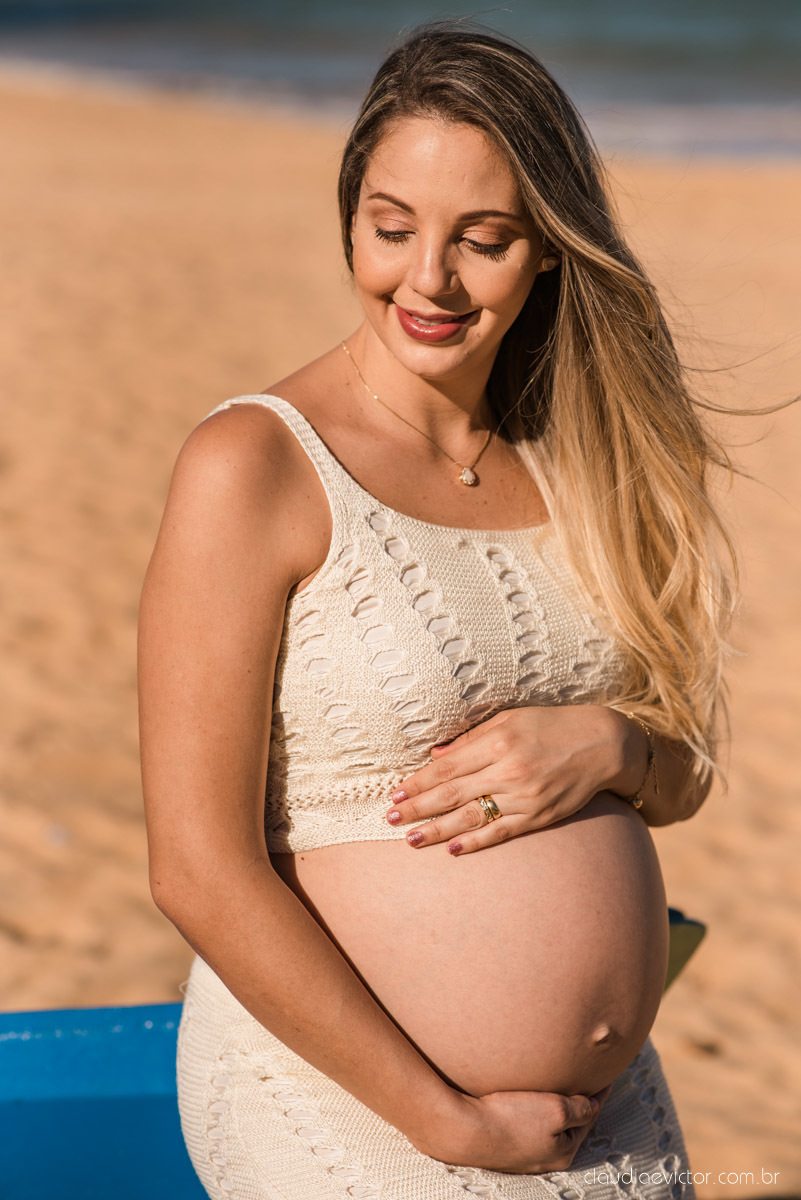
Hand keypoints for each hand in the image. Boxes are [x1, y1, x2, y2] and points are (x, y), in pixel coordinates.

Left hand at [386, 705, 639, 853]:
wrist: (602, 744)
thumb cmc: (552, 725)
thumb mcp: (510, 719)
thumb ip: (471, 739)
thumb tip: (435, 756)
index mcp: (499, 741)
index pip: (448, 767)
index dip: (419, 781)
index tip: (396, 792)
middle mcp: (510, 770)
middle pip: (453, 794)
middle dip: (418, 807)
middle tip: (390, 817)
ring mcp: (525, 797)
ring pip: (472, 817)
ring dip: (438, 830)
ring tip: (411, 840)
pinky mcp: (540, 816)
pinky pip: (502, 832)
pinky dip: (477, 842)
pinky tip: (454, 850)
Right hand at [420, 1082, 613, 1172]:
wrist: (464, 1130)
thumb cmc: (510, 1119)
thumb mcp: (554, 1110)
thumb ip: (579, 1108)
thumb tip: (594, 1105)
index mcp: (563, 1150)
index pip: (589, 1116)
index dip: (598, 1093)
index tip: (605, 1074)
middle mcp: (546, 1157)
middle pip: (569, 1123)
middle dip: (578, 1102)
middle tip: (585, 1079)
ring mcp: (525, 1152)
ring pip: (548, 1124)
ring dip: (555, 1106)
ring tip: (558, 1086)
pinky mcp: (506, 1143)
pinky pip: (529, 1123)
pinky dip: (535, 1110)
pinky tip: (528, 1099)